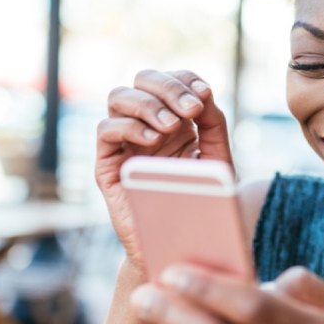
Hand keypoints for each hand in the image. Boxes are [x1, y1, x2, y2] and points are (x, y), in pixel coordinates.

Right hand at [95, 70, 231, 271]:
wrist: (183, 244)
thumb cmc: (203, 202)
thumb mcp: (218, 159)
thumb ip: (214, 124)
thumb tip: (203, 92)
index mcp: (174, 118)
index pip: (170, 79)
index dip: (185, 78)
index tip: (205, 94)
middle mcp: (146, 124)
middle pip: (143, 79)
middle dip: (168, 87)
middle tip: (192, 109)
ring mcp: (124, 142)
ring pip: (118, 97)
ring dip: (148, 104)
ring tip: (173, 127)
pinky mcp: (107, 164)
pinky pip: (105, 130)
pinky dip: (128, 126)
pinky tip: (154, 141)